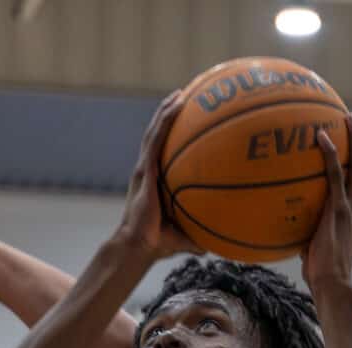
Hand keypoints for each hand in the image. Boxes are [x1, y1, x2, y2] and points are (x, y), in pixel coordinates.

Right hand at [117, 91, 201, 259]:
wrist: (137, 246)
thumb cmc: (157, 244)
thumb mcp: (183, 236)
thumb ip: (197, 237)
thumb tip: (214, 249)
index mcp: (152, 182)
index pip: (160, 153)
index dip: (169, 135)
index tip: (184, 120)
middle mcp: (146, 171)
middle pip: (156, 136)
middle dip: (168, 115)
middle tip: (185, 97)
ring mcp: (144, 170)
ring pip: (154, 133)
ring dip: (166, 111)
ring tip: (180, 94)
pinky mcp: (144, 171)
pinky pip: (155, 140)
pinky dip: (164, 121)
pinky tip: (176, 106)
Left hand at [301, 114, 351, 294]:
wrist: (332, 283)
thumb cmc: (320, 272)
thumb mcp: (314, 246)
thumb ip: (307, 231)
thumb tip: (287, 227)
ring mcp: (350, 207)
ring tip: (346, 118)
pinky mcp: (338, 210)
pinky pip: (336, 175)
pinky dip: (331, 154)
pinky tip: (321, 136)